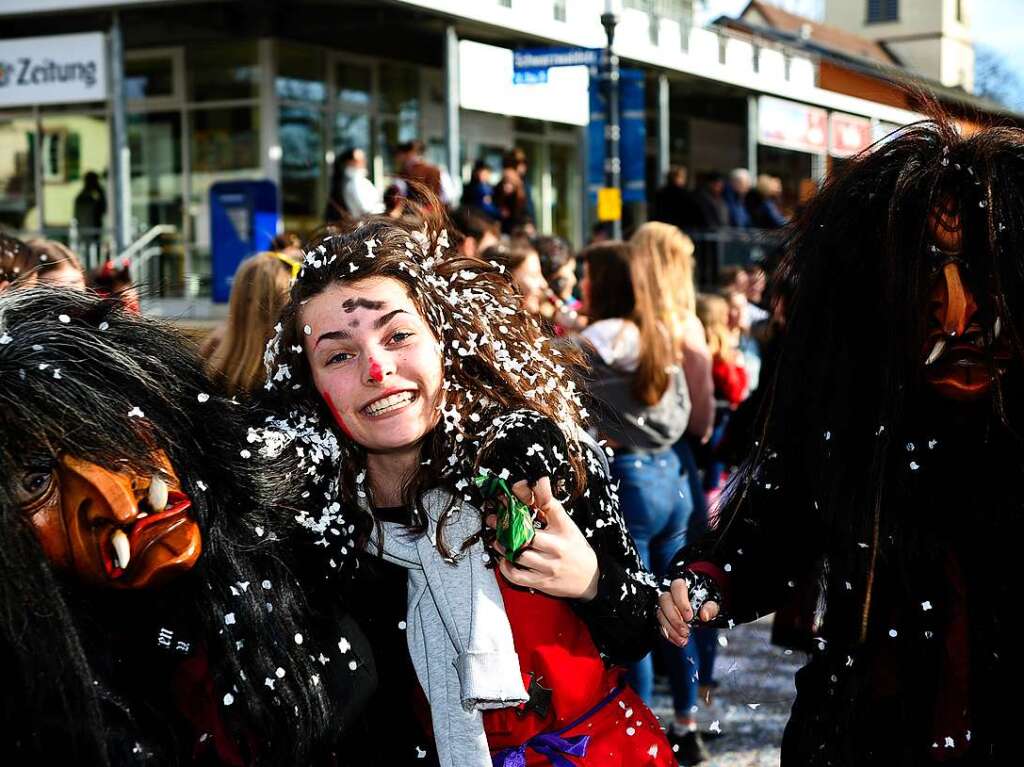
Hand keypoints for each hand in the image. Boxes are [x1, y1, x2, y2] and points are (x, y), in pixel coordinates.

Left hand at [486, 477, 599, 600]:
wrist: (591, 579)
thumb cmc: (576, 549)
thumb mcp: (567, 525)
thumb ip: (549, 507)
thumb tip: (537, 482)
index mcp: (565, 528)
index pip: (549, 505)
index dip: (532, 493)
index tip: (516, 486)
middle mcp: (557, 547)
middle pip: (528, 533)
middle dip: (508, 526)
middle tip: (495, 519)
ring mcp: (549, 566)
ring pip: (519, 555)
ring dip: (504, 547)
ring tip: (498, 540)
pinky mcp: (542, 582)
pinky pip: (518, 576)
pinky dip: (506, 567)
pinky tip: (504, 559)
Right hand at [657, 577, 719, 646]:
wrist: (702, 609)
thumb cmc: (706, 602)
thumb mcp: (712, 603)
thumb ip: (710, 608)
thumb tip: (705, 615)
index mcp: (683, 585)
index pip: (677, 588)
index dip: (681, 602)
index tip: (689, 617)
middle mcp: (671, 593)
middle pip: (665, 601)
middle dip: (674, 619)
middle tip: (685, 631)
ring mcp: (664, 605)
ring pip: (660, 614)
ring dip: (671, 629)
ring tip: (683, 638)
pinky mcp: (662, 616)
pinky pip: (660, 625)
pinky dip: (669, 634)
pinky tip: (678, 640)